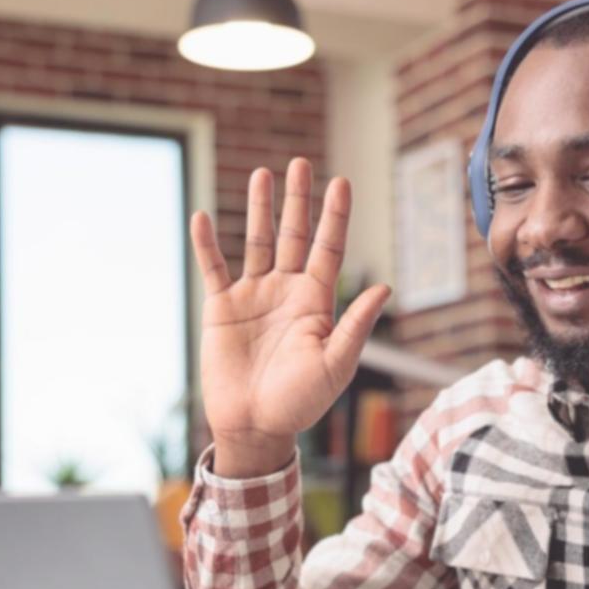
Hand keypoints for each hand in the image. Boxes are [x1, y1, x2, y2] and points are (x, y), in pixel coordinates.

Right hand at [189, 158, 391, 477]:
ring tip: (262, 174)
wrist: (255, 425)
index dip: (334, 217)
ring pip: (256, 241)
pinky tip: (203, 216)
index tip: (341, 182)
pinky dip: (207, 243)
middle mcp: (286, 291)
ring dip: (259, 209)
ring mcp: (253, 295)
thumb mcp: (335, 364)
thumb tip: (385, 287)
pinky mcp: (221, 308)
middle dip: (297, 201)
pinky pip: (214, 268)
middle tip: (300, 164)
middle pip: (293, 235)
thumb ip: (355, 325)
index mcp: (316, 302)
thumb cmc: (301, 401)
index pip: (327, 249)